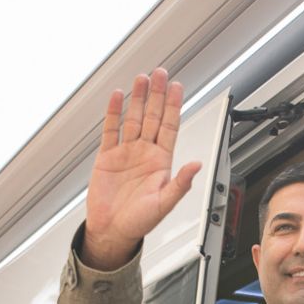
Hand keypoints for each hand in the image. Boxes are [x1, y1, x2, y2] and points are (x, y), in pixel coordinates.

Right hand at [82, 68, 198, 269]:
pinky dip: (113, 113)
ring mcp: (126, 152)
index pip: (170, 126)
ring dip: (137, 98)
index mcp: (161, 161)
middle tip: (160, 73)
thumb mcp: (165, 204)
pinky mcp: (107, 157)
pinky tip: (117, 97)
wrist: (112, 231)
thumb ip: (181, 183)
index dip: (174, 106)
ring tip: (141, 78)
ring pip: (133, 118)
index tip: (176, 87)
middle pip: (153, 116)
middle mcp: (145, 152)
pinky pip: (111, 130)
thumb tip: (196, 165)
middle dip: (157, 94)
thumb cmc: (139, 222)